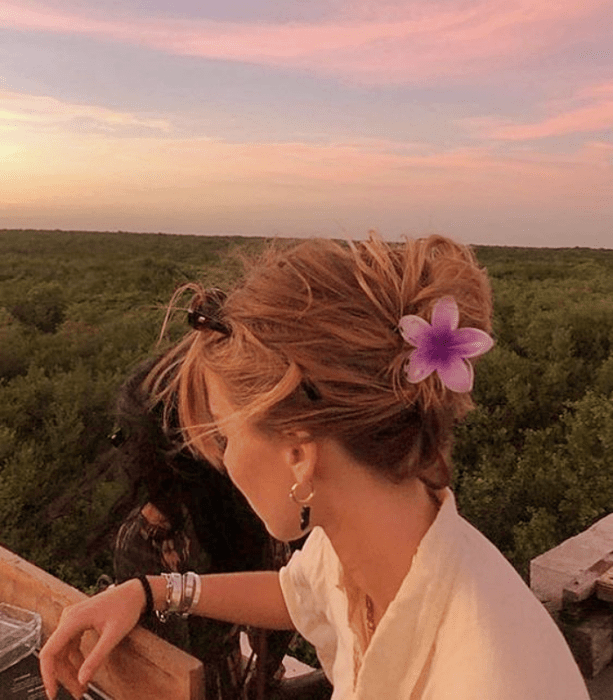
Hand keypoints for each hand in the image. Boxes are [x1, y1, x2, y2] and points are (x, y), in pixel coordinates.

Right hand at [40, 579, 144, 699]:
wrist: (136, 592)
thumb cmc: (126, 607)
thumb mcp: (113, 635)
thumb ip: (96, 658)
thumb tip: (82, 679)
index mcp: (73, 619)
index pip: (49, 651)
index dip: (48, 675)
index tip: (53, 692)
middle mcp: (69, 617)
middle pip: (56, 653)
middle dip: (64, 675)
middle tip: (77, 692)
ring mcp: (72, 618)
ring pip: (63, 650)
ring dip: (70, 669)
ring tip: (81, 686)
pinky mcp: (78, 621)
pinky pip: (70, 644)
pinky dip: (75, 659)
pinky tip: (83, 669)